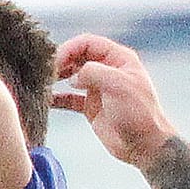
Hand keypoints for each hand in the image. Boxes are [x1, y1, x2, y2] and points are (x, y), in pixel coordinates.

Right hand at [51, 33, 174, 166]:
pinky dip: (58, 98)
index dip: (70, 48)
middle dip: (62, 61)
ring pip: (73, 76)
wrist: (145, 145)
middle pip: (78, 57)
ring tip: (45, 83)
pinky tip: (47, 100)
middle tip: (47, 72)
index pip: (88, 43)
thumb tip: (73, 76)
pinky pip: (70, 98)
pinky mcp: (92, 107)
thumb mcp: (117, 85)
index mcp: (119, 59)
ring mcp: (99, 89)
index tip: (56, 60)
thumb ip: (93, 72)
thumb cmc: (139, 113)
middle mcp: (108, 71)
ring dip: (58, 78)